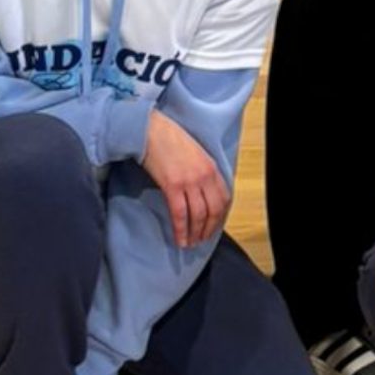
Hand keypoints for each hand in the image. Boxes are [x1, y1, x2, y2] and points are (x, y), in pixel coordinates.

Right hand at [142, 111, 230, 247]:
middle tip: (202, 240)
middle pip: (214, 210)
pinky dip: (181, 229)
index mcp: (212, 167)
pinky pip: (180, 214)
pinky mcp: (172, 185)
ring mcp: (190, 181)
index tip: (214, 227)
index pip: (224, 199)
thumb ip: (202, 172)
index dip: (220, 217)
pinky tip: (179, 239)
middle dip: (209, 229)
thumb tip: (202, 194)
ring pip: (199, 215)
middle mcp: (204, 175)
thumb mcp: (195, 154)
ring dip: (195, 233)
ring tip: (190, 243)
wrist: (150, 130)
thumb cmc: (170, 140)